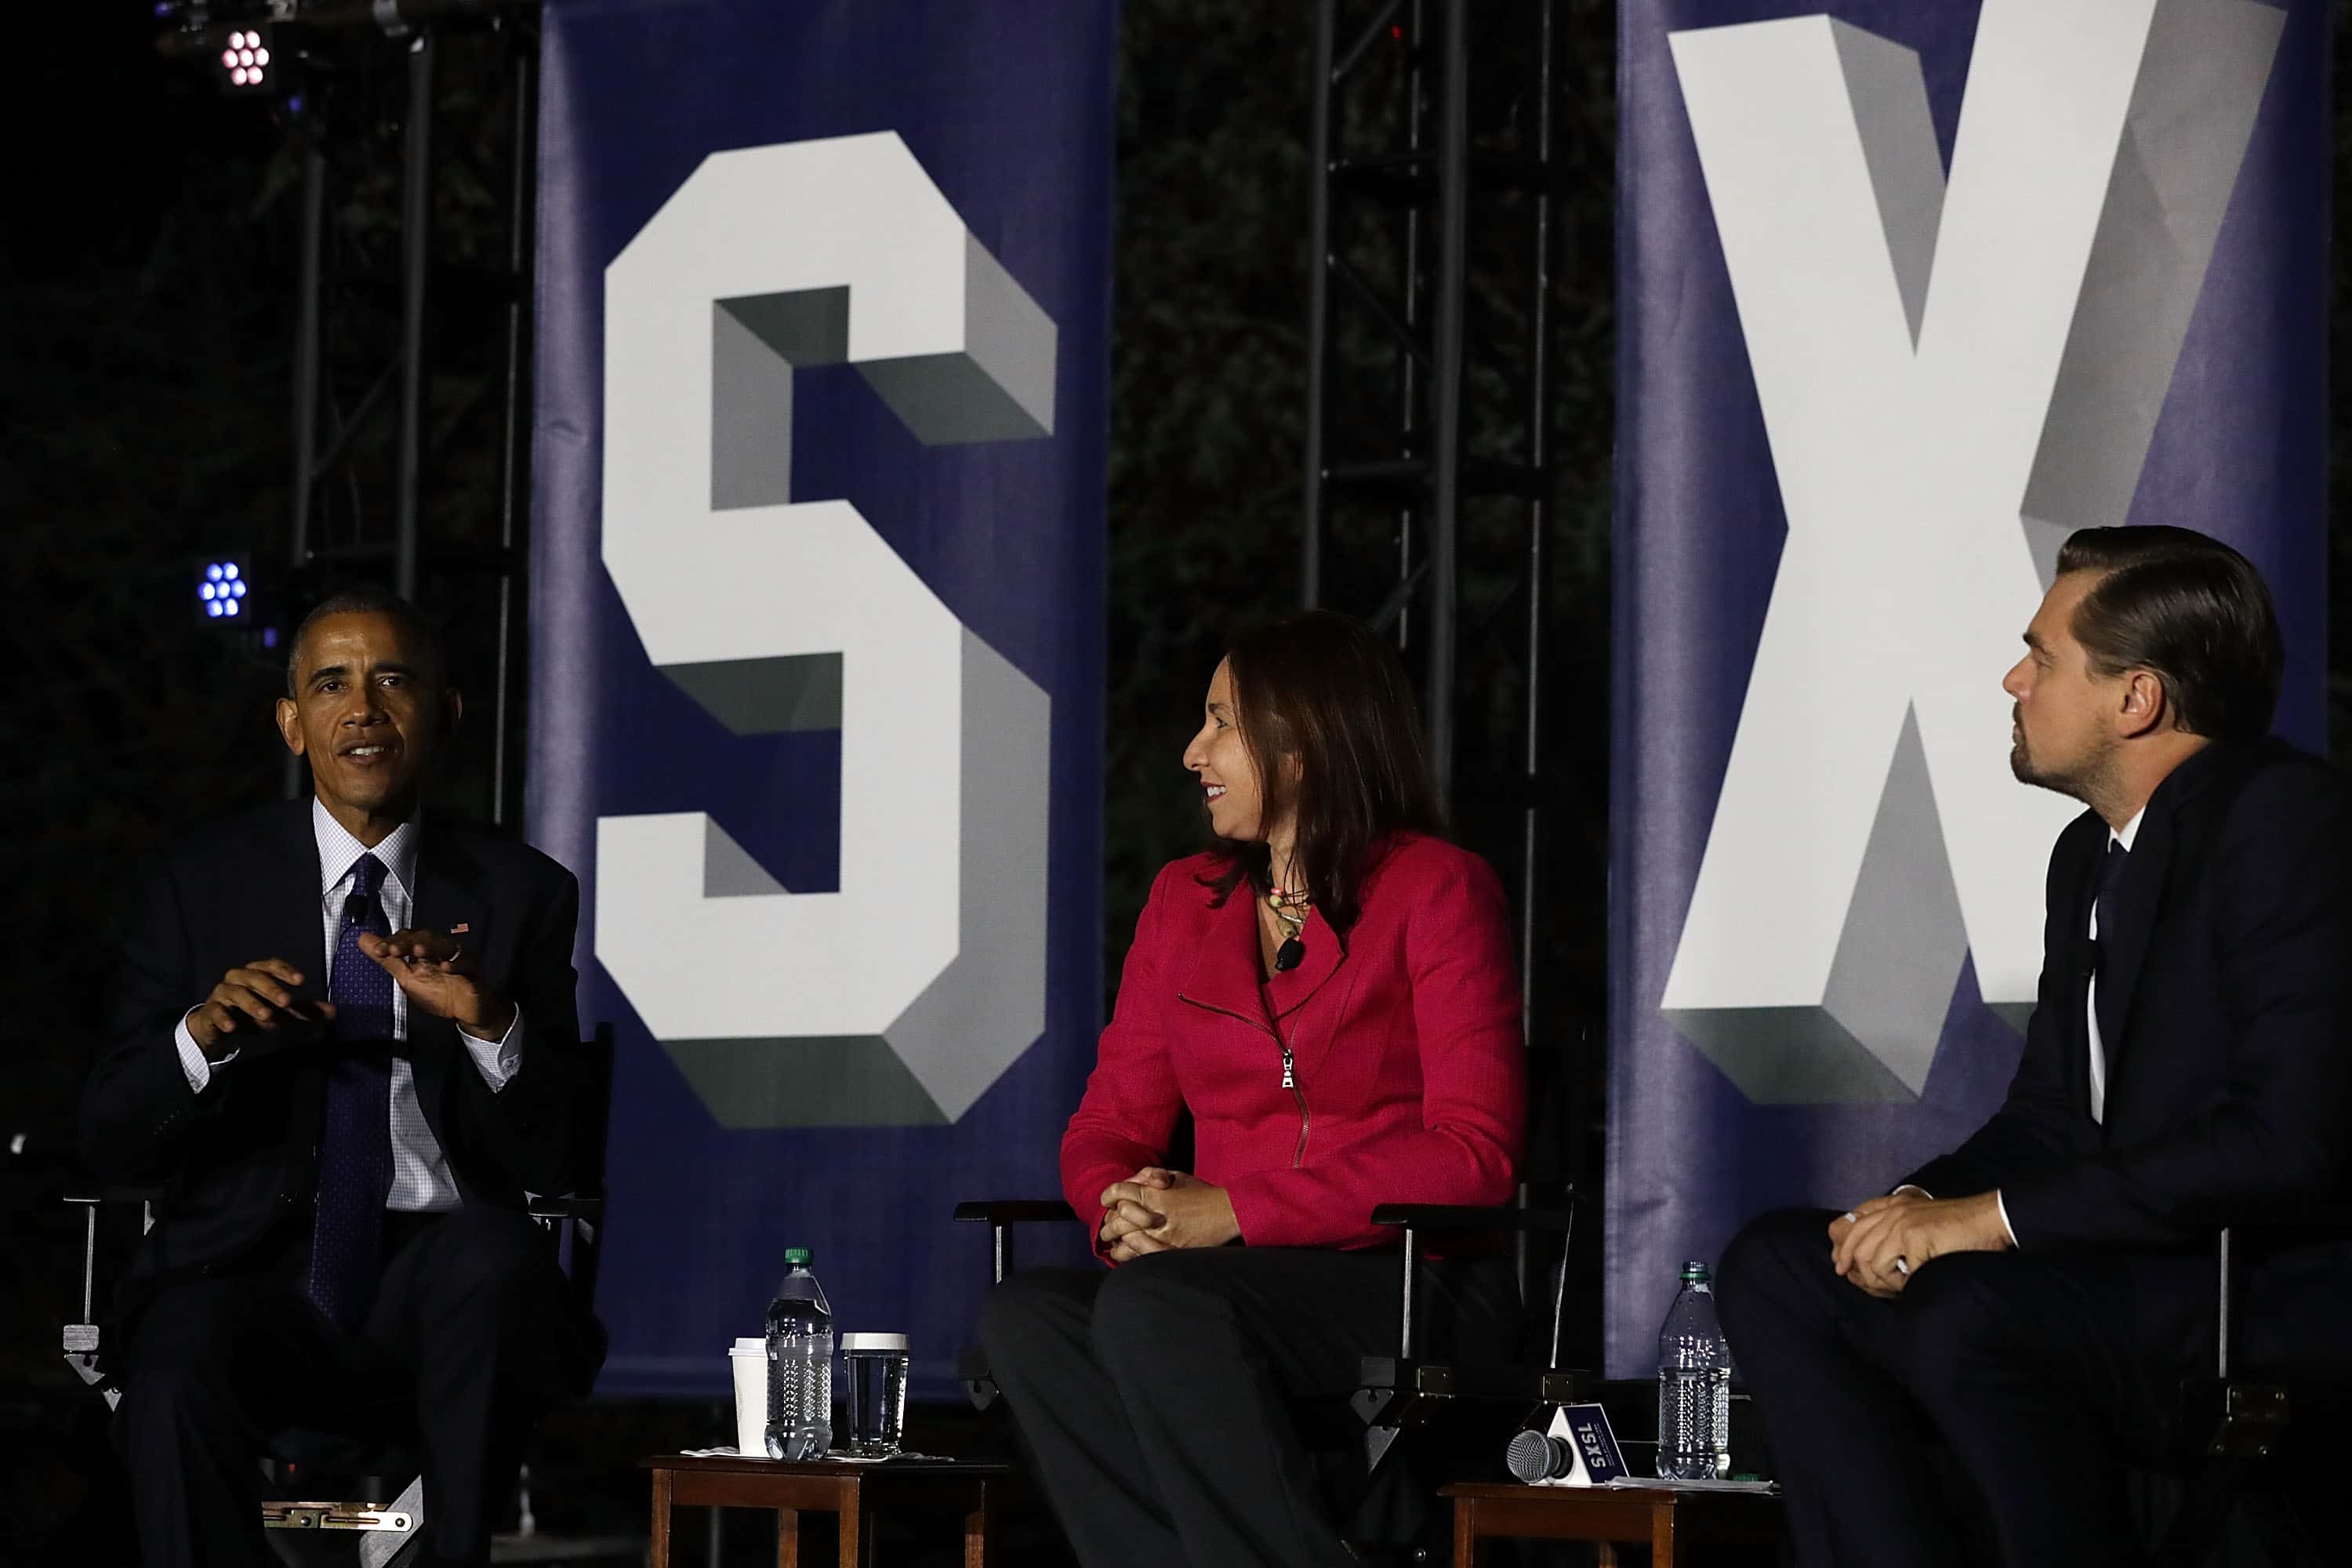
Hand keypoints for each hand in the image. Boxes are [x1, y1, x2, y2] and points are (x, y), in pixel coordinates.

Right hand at [186, 958, 334, 1058]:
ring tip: (266, 1015)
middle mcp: (238, 978)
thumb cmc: (254, 1012)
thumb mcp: (281, 1012)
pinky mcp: (210, 1011)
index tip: (301, 980)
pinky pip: (216, 1011)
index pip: (271, 965)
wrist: (221, 1027)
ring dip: (252, 1003)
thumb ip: (304, 1010)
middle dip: (272, 988)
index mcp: (257, 973)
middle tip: (287, 1001)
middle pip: (255, 977)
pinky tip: (233, 1027)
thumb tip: (335, 1012)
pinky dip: (224, 1017)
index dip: (285, 970)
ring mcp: (222, 993)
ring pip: (236, 993)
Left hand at [358, 929, 513, 1037]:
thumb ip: (387, 960)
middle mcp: (439, 950)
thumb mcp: (406, 978)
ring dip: (432, 947)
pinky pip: (466, 962)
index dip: (393, 941)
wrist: (465, 1011)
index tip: (379, 950)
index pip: (407, 937)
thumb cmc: (437, 993)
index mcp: (423, 951)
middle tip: (395, 950)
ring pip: (445, 946)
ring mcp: (457, 958)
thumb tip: (362, 939)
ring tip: (418, 952)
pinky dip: (456, 964)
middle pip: (425, 937)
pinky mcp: (473, 969)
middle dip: (409, 942)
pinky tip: (446, 967)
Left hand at [1102, 1168, 1237, 1256]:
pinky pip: (1142, 1256)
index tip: (1106, 1200)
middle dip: (1109, 1223)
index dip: (1109, 1196)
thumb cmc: (1200, 1192)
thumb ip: (1151, 1178)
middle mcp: (1156, 1215)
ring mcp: (1163, 1236)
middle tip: (1106, 1227)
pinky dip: (1130, 1255)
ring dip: (1117, 1240)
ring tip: (1113, 1242)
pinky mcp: (1171, 1251)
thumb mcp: (1176, 1176)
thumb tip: (1131, 1184)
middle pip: (1119, 1219)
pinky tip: (1126, 1253)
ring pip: (1127, 1240)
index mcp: (1155, 1194)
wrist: (1227, 1212)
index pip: (1119, 1193)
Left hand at [1829, 1191, 2010, 1296]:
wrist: (1991, 1221)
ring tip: (1900, 1285)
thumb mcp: (1921, 1225)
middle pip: (1853, 1243)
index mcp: (1892, 1205)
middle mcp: (1892, 1210)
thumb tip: (1861, 1264)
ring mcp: (1901, 1222)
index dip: (1842, 1246)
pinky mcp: (1913, 1236)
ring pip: (1868, 1259)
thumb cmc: (1961, 1231)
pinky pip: (1890, 1269)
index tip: (1843, 1267)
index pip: (1849, 1223)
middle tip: (1872, 1287)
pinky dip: (1898, 1282)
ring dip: (1881, 1280)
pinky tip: (1912, 1282)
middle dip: (1858, 1271)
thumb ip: (1894, 1235)